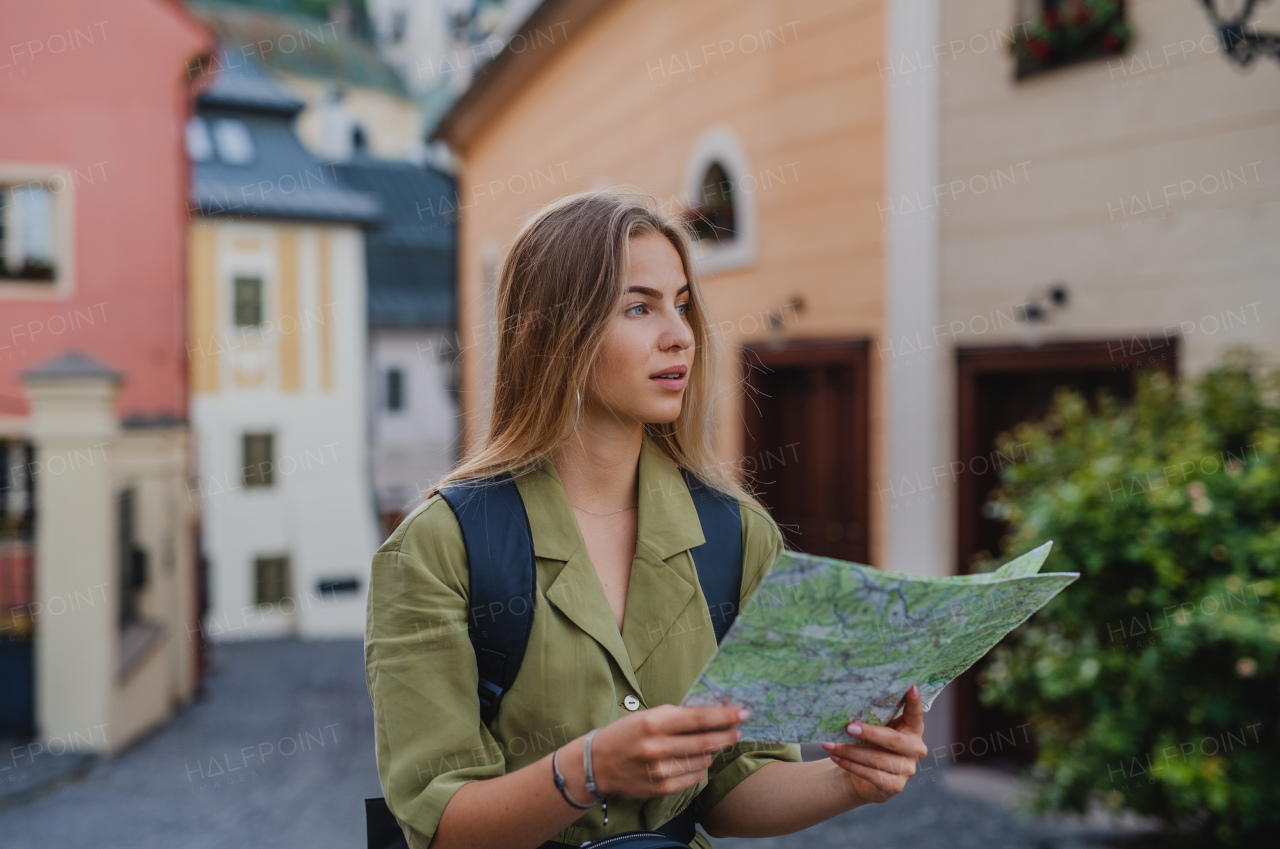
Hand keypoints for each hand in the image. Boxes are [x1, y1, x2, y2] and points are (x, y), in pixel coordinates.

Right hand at [588, 704, 745, 798]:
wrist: (598, 763)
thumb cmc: (625, 734)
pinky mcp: (661, 788)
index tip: (742, 713)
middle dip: (727, 735)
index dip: (723, 716)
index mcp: (654, 723)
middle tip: (738, 731)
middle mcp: (657, 748)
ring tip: (710, 745)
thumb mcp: (648, 716)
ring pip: (701, 761)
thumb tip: (710, 713)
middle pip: (705, 742)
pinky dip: (699, 767)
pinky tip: (695, 760)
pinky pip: (693, 778)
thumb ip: (677, 716)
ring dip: (711, 752)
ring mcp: (659, 771)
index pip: (698, 718)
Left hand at [820, 685, 927, 802]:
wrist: (867, 777)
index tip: (911, 687)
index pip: (915, 714)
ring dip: (850, 751)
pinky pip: (871, 774)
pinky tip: (835, 757)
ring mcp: (908, 769)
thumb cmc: (872, 744)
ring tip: (829, 744)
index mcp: (913, 729)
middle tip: (848, 727)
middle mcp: (916, 749)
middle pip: (893, 740)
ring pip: (877, 759)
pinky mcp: (896, 786)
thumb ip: (874, 718)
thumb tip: (849, 701)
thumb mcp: (877, 728)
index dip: (914, 702)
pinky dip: (850, 765)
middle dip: (869, 733)